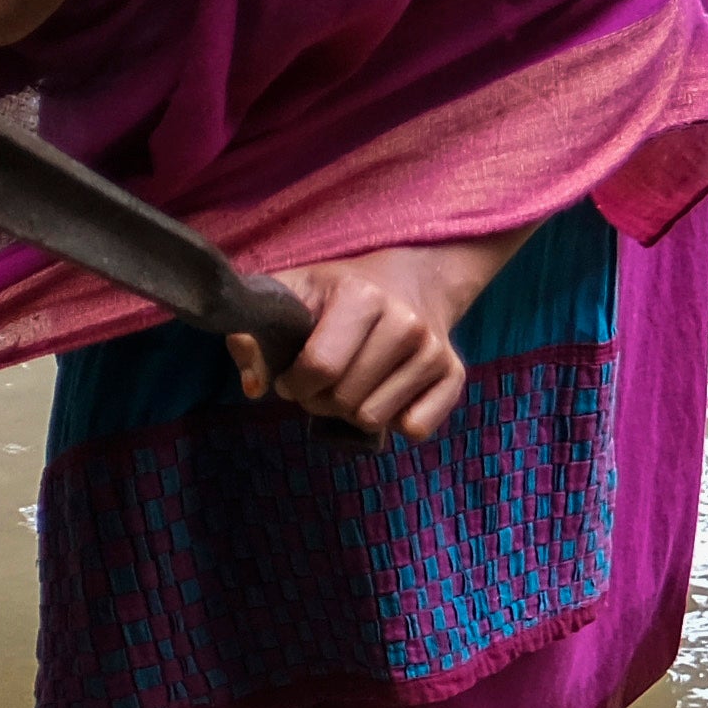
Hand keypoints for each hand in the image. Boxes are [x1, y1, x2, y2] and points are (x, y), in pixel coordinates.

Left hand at [231, 233, 525, 442]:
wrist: (412, 279)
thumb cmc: (340, 292)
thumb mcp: (291, 295)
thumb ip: (254, 333)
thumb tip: (254, 385)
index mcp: (363, 297)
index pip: (320, 368)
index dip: (294, 383)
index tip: (291, 376)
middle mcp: (406, 322)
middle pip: (344, 400)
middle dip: (320, 399)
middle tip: (322, 380)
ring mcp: (434, 351)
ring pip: (373, 419)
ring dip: (352, 412)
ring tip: (351, 383)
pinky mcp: (454, 375)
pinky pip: (415, 428)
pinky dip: (393, 421)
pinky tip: (385, 392)